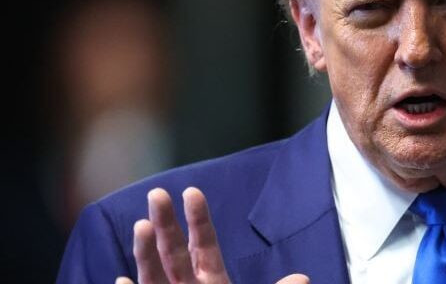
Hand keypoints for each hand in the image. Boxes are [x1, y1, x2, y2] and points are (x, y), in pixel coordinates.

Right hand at [114, 187, 309, 283]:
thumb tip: (303, 279)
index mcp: (212, 280)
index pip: (204, 243)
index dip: (198, 219)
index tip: (192, 192)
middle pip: (174, 252)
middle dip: (166, 224)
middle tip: (158, 193)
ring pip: (153, 276)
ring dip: (146, 253)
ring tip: (141, 225)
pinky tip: (120, 279)